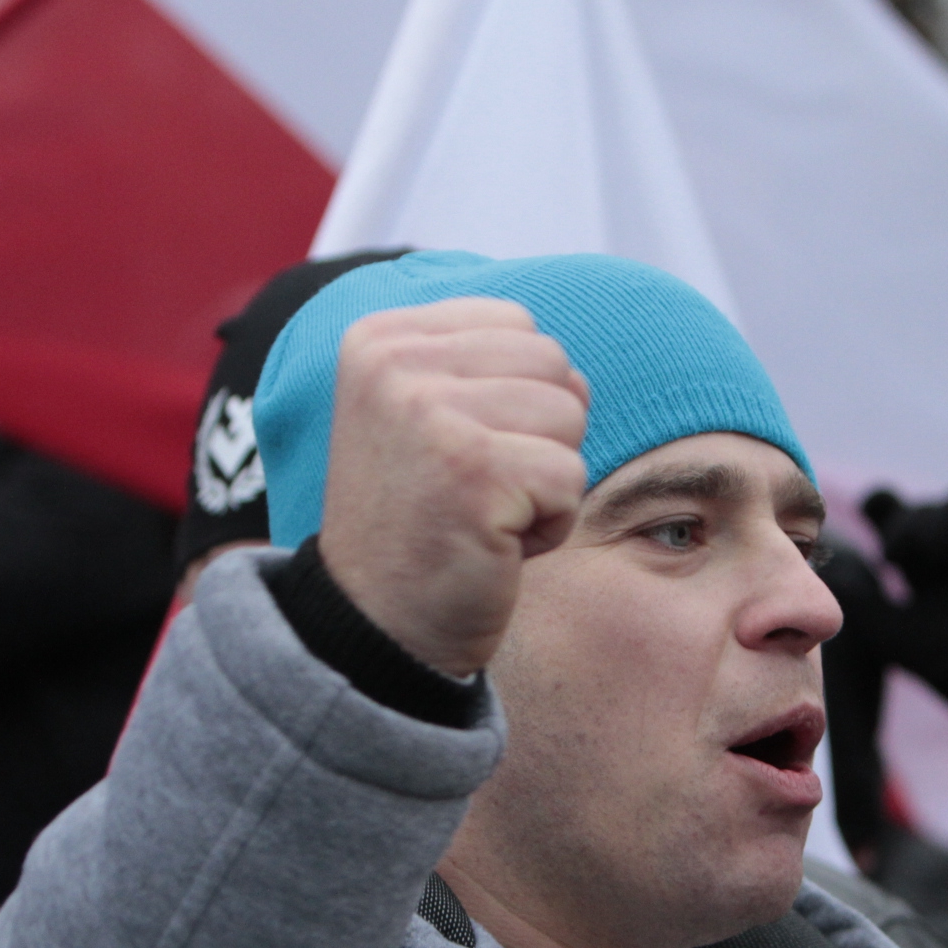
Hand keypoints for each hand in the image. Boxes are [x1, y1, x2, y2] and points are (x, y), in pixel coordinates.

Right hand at [319, 298, 588, 676]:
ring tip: (483, 513)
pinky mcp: (475, 471)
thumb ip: (475, 365)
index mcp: (380, 340)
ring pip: (570, 416)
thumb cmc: (416, 522)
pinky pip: (572, 477)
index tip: (454, 451)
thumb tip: (569, 368)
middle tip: (474, 489)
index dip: (513, 396)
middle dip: (538, 436)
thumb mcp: (419, 415)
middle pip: (552, 363)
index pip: (515, 323)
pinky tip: (494, 544)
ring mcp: (432, 414)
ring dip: (547, 480)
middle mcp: (395, 365)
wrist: (375, 624)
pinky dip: (550, 525)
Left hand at [862, 484, 947, 718]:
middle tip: (899, 555)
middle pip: (922, 511)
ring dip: (940, 520)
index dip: (880, 506)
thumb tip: (832, 568)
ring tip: (936, 552)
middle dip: (907, 526)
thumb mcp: (889, 632)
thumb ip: (858, 599)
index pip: (893, 517)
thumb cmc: (946, 660)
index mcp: (920, 565)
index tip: (870, 512)